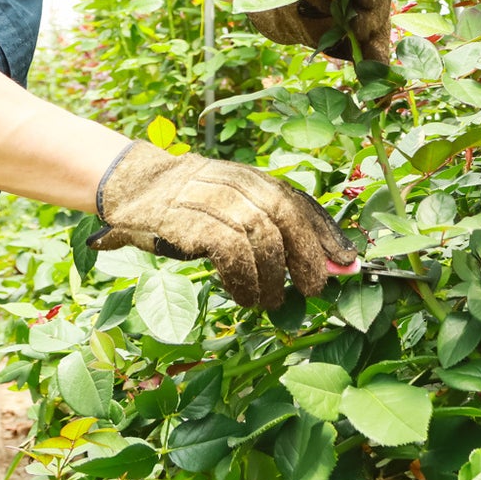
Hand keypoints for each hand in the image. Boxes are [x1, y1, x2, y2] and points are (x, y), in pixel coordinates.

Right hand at [87, 141, 358, 308]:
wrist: (133, 186)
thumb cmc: (190, 206)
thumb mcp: (232, 206)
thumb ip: (273, 226)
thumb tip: (325, 260)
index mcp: (253, 178)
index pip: (300, 201)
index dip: (327, 231)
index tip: (347, 261)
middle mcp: (237, 183)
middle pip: (285, 215)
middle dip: (306, 254)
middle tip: (313, 288)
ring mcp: (212, 199)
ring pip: (260, 236)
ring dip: (271, 276)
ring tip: (271, 300)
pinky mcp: (190, 220)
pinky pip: (229, 252)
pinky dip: (242, 279)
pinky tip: (243, 295)